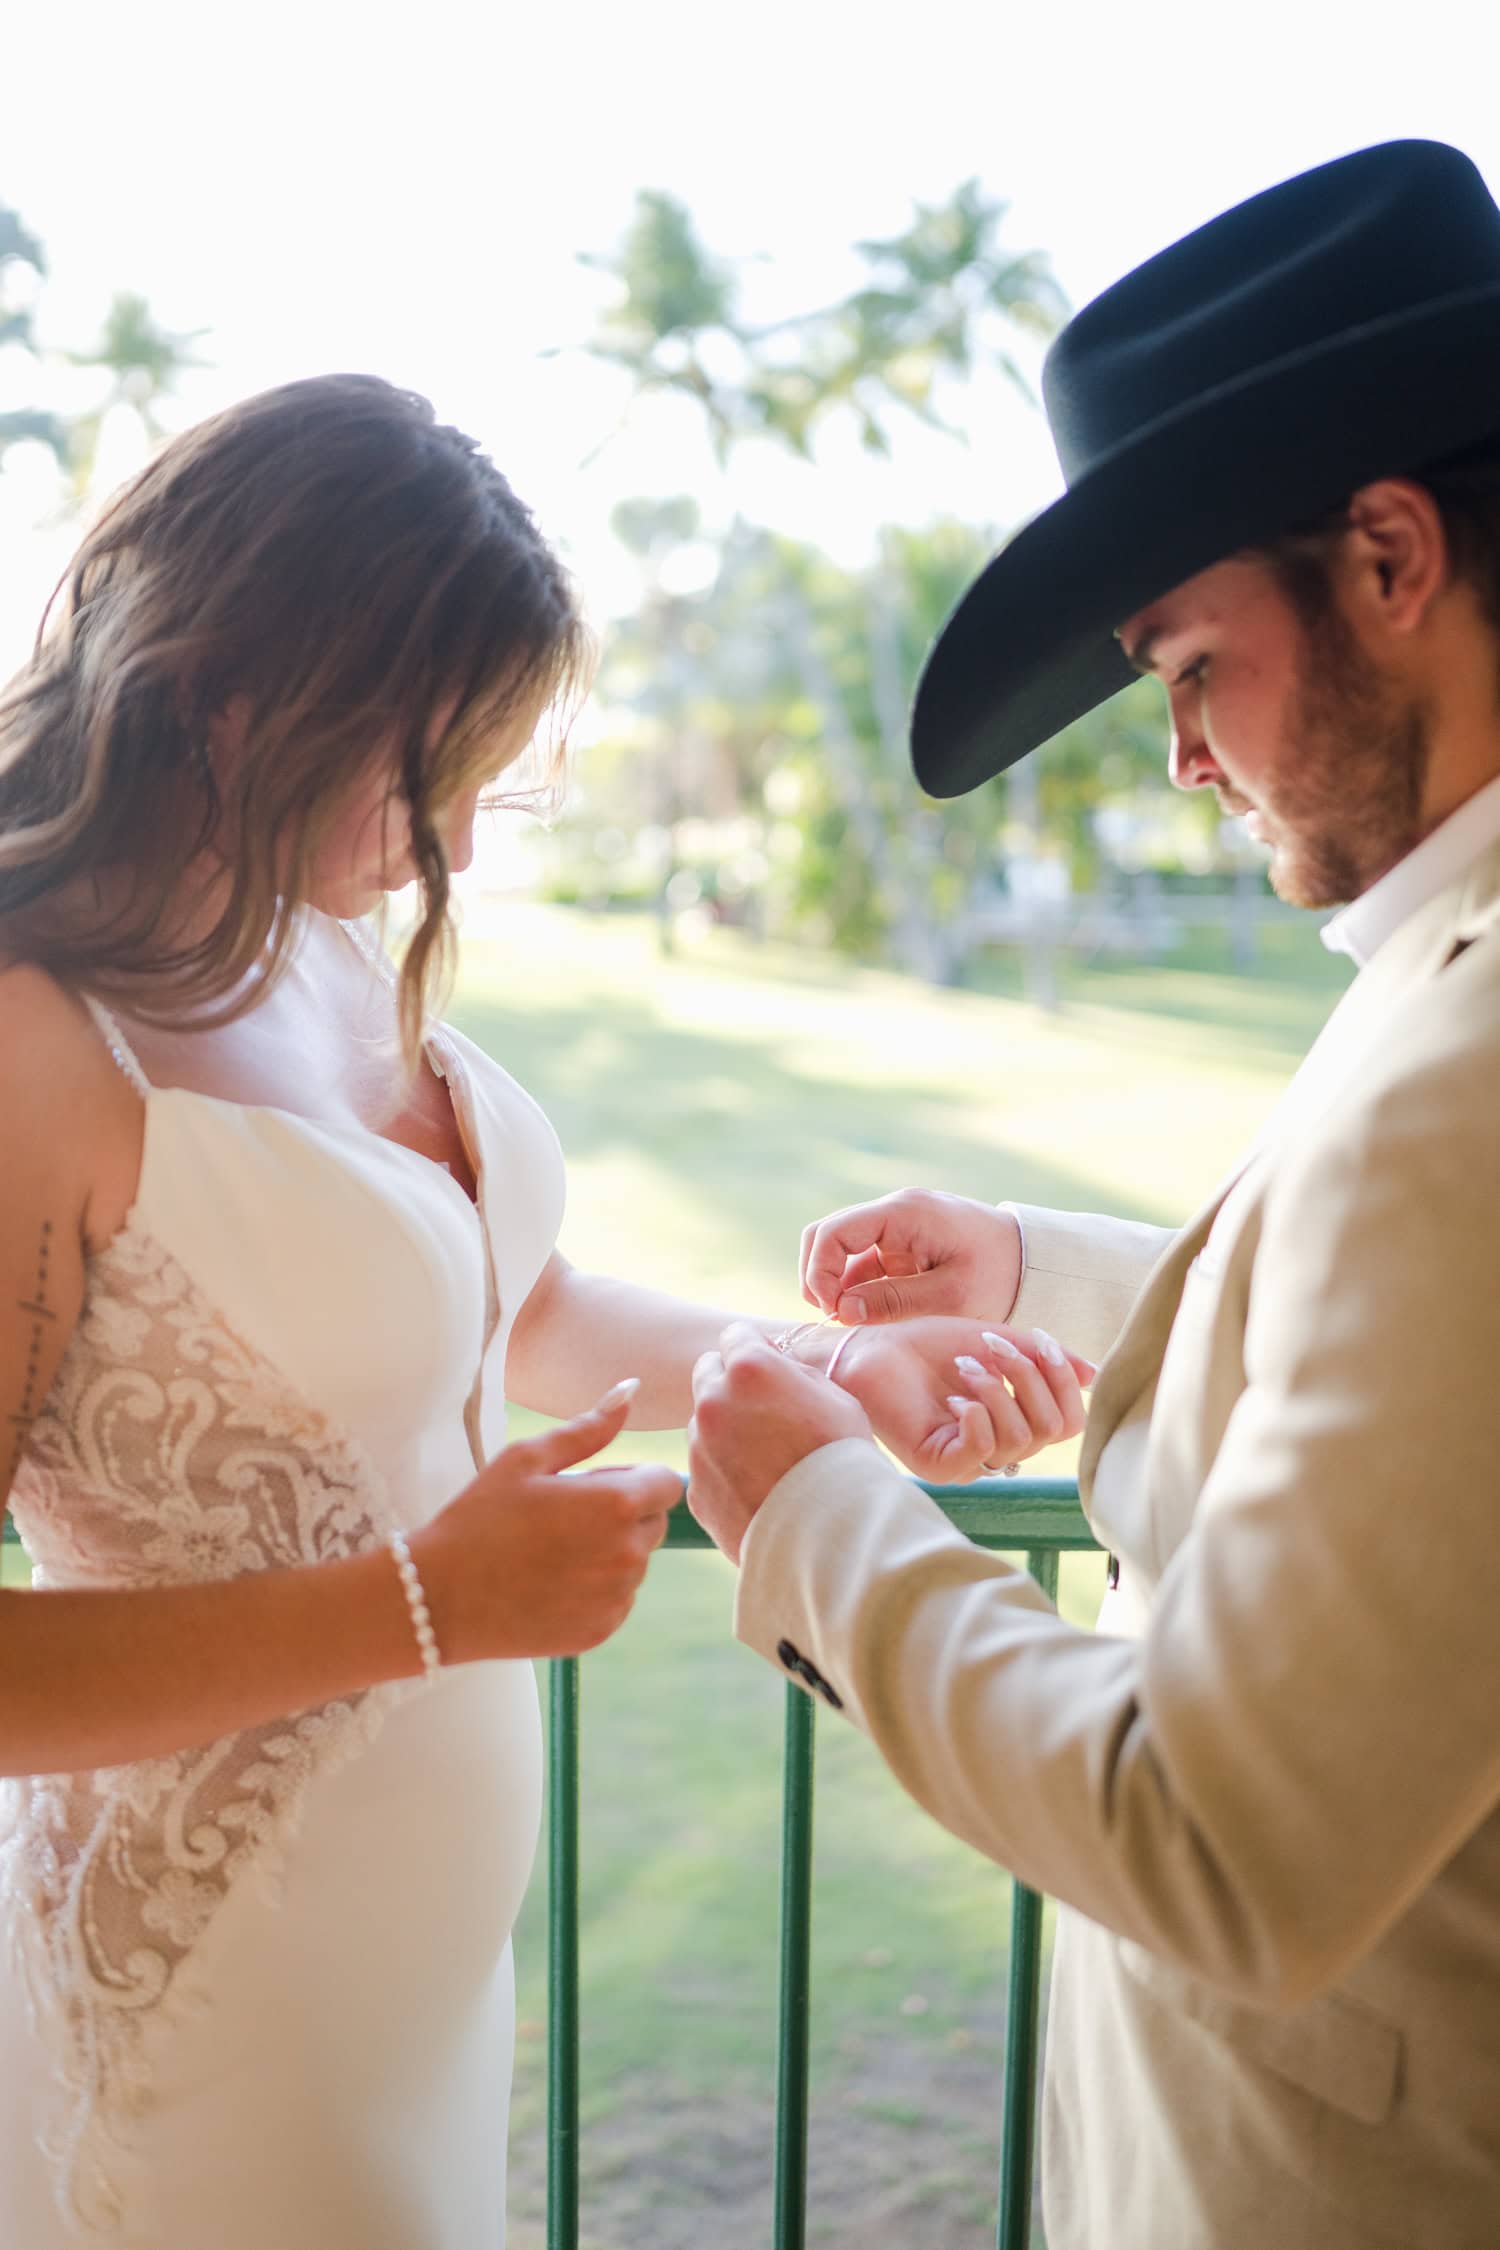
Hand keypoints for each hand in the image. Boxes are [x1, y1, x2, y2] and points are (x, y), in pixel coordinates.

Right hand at [412, 1381, 680, 1660]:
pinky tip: (550, 1584)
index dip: (631, 1479)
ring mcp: (617, 1597)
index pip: (666, 1482)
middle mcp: (629, 1554)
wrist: (440, 1597)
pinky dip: (595, 1590)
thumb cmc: (480, 1518)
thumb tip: (630, 1390)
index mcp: (618, 1504)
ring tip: (551, 1552)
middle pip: (654, 1522)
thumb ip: (589, 1427)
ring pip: (636, 1562)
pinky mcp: (601, 1630)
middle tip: (563, 1518)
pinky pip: (617, 1599)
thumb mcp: (528, 1459)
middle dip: (623, 1515)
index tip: (589, 1486)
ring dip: (609, 1552)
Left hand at [688, 1324, 870, 1562]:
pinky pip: (704, 1466)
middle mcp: (714, 1402)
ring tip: (767, 1457)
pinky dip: (723, 1470)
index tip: (769, 1367)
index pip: (735, 1335)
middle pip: (707, 1371)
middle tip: (764, 1408)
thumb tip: (772, 1362)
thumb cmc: (843, 1459)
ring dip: (725, 1428)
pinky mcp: (696, 1488)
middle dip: (730, 1382)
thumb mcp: (834, 1396)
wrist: (830, 1533)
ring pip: (703, 1422)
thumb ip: (793, 1372)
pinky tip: (758, 1487)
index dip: (755, 1349)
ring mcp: (699, 1448)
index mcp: (750, 1369)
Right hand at [800, 1189, 1023, 1325]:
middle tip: (835, 1317)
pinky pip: (863, 1259)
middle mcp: (893, 1210)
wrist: (1032, 1261)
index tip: (834, 1312)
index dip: (820, 1274)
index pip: (832, 1234)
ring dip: (838, 1284)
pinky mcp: (900, 1241)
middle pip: (826, 1235)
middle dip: (820, 1276)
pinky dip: (857, 1286)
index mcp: (904, 1213)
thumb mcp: (949, 1298)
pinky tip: (870, 1314)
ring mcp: (895, 1224)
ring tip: (854, 1320)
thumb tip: (840, 1309)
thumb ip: (892, 1302)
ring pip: (840, 1248)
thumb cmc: (998, 1276)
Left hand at [826, 1316, 1092, 1481]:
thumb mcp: (998, 1341)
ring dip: (997, 1390)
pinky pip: (982, 1451)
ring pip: (1020, 1440)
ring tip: (965, 1366)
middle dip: (1030, 1379)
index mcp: (1016, 1420)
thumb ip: (1043, 1357)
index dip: (1063, 1381)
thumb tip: (1093, 1373)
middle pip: (1053, 1430)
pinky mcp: (940, 1466)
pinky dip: (977, 1414)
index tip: (1039, 1340)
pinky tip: (955, 1397)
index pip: (1069, 1422)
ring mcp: (970, 1460)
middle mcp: (998, 1447)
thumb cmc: (930, 1345)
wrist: (873, 1349)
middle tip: (993, 1347)